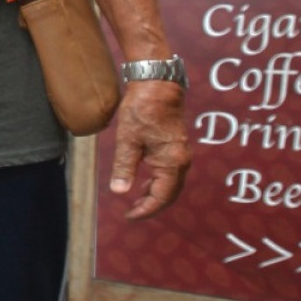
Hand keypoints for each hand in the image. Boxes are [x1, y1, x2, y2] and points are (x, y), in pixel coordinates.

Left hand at [110, 81, 192, 220]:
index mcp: (172, 163)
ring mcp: (181, 154)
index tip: (129, 216)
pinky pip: (170, 172)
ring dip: (154, 194)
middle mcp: (181, 161)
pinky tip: (144, 180)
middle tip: (131, 212)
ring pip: (170, 183)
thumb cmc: (142, 110)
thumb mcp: (127, 140)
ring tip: (135, 200)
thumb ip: (124, 167)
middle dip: (151, 205)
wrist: (157, 85)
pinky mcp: (176, 147)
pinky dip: (158, 181)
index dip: (145, 210)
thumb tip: (119, 192)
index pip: (161, 197)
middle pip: (169, 193)